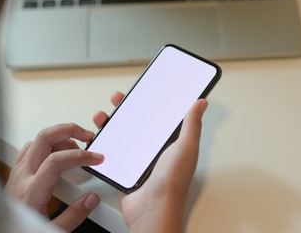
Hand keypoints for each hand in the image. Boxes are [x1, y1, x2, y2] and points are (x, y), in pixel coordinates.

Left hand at [5, 123, 104, 231]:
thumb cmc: (19, 231)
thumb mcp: (51, 230)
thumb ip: (73, 216)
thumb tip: (91, 199)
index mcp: (31, 190)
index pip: (56, 161)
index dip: (80, 156)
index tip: (96, 159)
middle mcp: (22, 176)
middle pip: (45, 138)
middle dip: (70, 131)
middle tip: (87, 136)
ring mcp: (18, 171)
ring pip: (38, 140)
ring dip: (60, 137)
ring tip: (77, 146)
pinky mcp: (17, 171)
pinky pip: (31, 147)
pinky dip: (49, 144)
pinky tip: (59, 152)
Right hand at [93, 92, 206, 232]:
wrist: (152, 210)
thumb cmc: (172, 183)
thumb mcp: (185, 147)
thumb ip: (191, 125)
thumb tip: (201, 104)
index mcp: (172, 143)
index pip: (162, 117)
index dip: (153, 103)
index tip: (144, 91)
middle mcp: (156, 151)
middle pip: (140, 123)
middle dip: (127, 110)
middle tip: (118, 99)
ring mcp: (140, 160)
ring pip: (124, 136)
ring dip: (112, 124)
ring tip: (103, 116)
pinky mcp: (126, 169)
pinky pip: (114, 153)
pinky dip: (105, 144)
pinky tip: (99, 136)